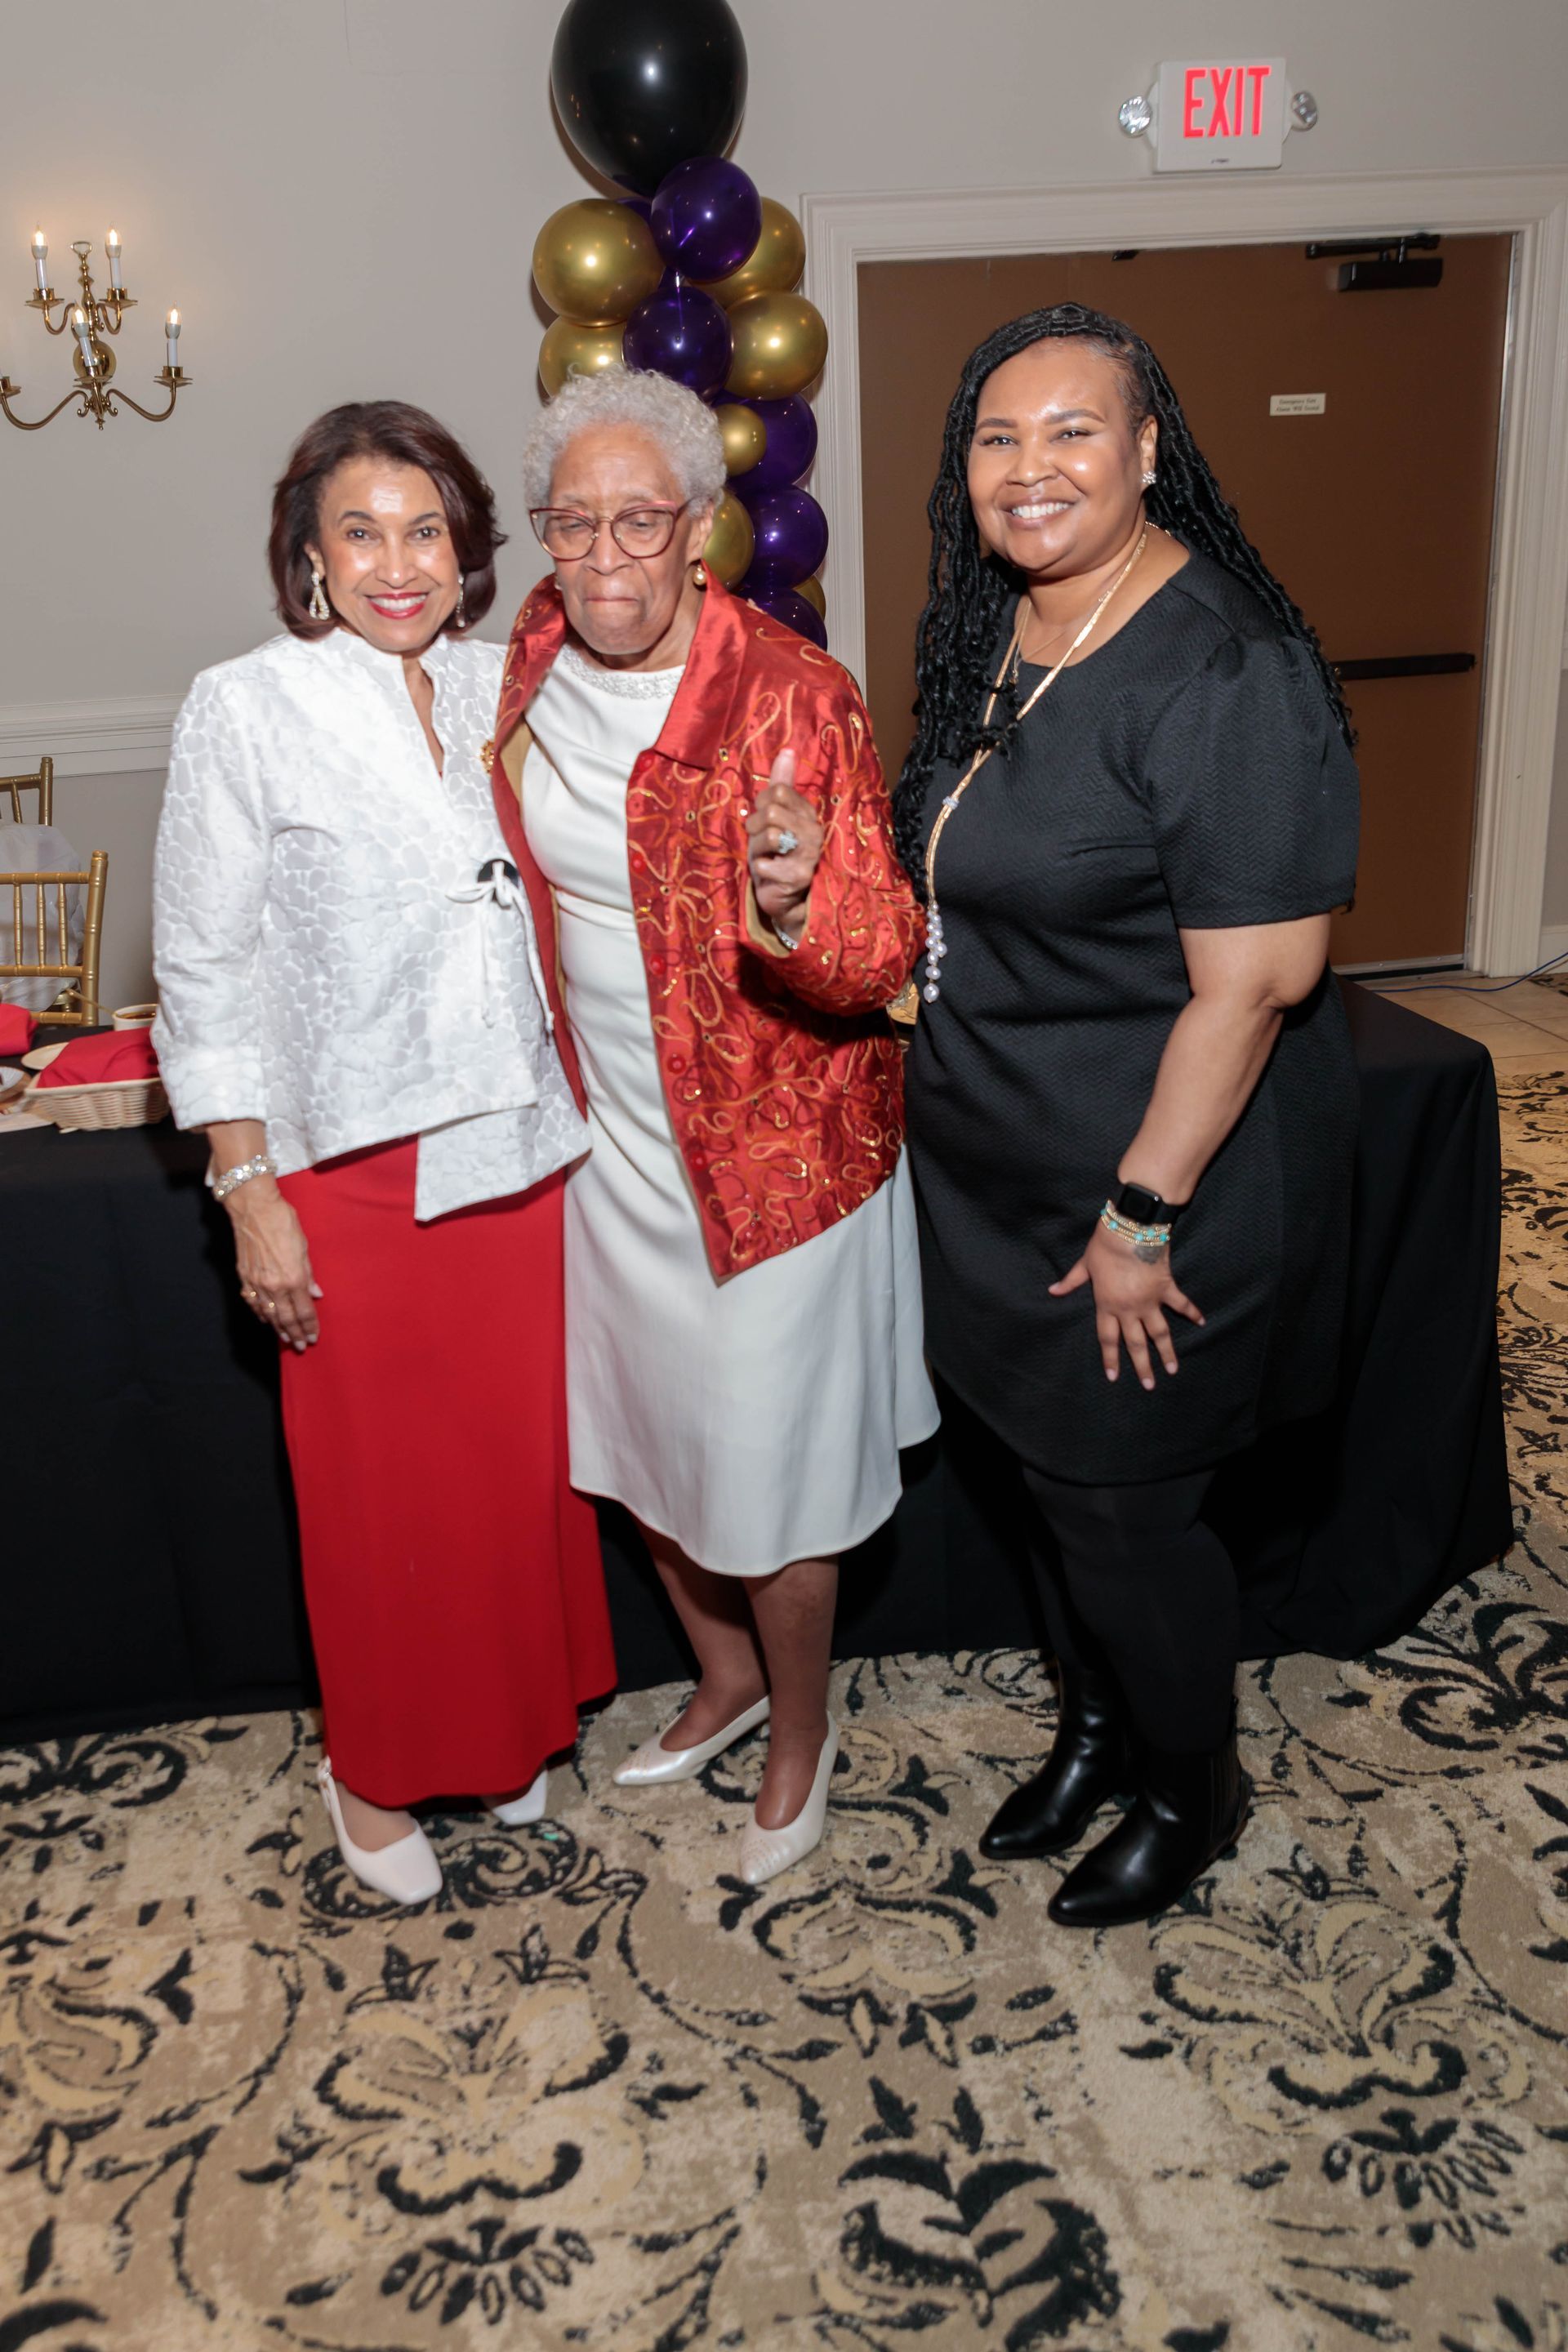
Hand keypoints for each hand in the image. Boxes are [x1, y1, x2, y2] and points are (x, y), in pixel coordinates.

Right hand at [228, 1182, 321, 1352]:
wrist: (253, 1209)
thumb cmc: (282, 1222)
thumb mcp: (303, 1246)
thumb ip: (309, 1274)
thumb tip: (315, 1293)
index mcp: (293, 1277)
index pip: (303, 1310)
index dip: (309, 1326)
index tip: (313, 1336)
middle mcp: (274, 1285)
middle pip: (286, 1318)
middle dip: (295, 1334)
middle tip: (300, 1345)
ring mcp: (256, 1283)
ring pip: (268, 1313)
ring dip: (278, 1328)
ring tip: (285, 1338)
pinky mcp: (244, 1277)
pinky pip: (252, 1302)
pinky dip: (260, 1314)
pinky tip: (266, 1319)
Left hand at [746, 749, 823, 940]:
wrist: (784, 895)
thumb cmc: (777, 853)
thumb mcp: (776, 815)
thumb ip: (782, 784)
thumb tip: (787, 750)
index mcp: (807, 813)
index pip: (776, 791)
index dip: (760, 805)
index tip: (763, 820)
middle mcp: (813, 831)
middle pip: (772, 810)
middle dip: (755, 826)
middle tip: (760, 841)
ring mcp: (808, 855)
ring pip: (770, 834)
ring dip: (757, 848)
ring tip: (765, 856)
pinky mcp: (798, 877)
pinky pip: (763, 864)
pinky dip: (759, 868)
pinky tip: (768, 873)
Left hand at [1050, 1221, 1203, 1390]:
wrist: (1130, 1229)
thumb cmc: (1104, 1246)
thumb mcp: (1085, 1264)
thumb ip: (1071, 1281)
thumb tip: (1053, 1290)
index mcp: (1107, 1305)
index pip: (1108, 1339)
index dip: (1110, 1359)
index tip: (1114, 1376)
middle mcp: (1129, 1309)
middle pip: (1136, 1344)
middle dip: (1142, 1367)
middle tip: (1149, 1385)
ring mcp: (1150, 1301)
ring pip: (1159, 1333)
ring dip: (1166, 1352)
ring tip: (1172, 1370)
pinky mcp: (1166, 1288)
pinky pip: (1181, 1304)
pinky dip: (1192, 1313)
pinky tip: (1202, 1323)